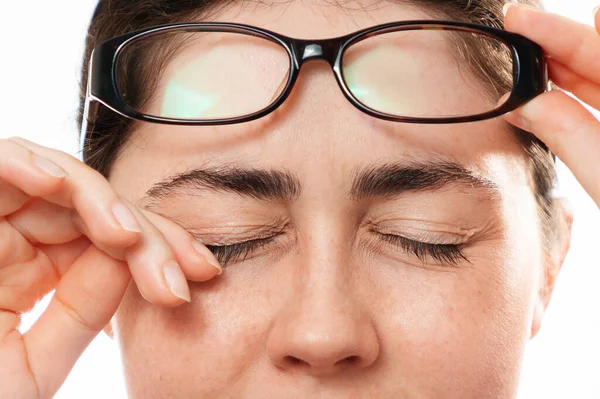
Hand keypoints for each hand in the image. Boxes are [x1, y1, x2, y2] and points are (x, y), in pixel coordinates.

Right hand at [0, 138, 220, 398]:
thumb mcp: (32, 363)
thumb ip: (81, 310)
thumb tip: (126, 259)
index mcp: (39, 272)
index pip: (112, 243)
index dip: (162, 250)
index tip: (202, 274)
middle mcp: (17, 238)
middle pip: (98, 208)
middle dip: (147, 233)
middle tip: (183, 271)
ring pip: (58, 178)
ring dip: (99, 201)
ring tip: (126, 237)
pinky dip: (22, 163)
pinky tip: (51, 183)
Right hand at [503, 3, 599, 207]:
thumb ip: (572, 136)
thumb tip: (529, 104)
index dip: (560, 32)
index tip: (520, 17)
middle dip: (559, 46)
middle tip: (516, 35)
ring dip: (562, 74)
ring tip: (524, 67)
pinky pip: (599, 113)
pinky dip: (572, 104)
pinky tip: (548, 97)